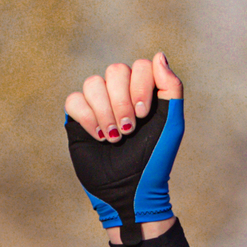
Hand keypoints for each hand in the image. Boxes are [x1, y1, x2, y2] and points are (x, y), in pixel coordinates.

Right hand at [63, 50, 183, 242]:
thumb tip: (158, 54)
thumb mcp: (172, 124)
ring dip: (105, 112)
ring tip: (115, 138)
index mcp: (145, 91)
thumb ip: (172, 88)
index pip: (140, 66)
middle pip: (115, 70)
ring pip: (93, 83)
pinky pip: (74, 100)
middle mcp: (121, 93)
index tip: (145, 114)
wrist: (130, 191)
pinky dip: (88, 119)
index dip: (140, 86)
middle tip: (129, 130)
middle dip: (122, 101)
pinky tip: (100, 138)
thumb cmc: (155, 160)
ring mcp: (99, 104)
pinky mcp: (78, 119)